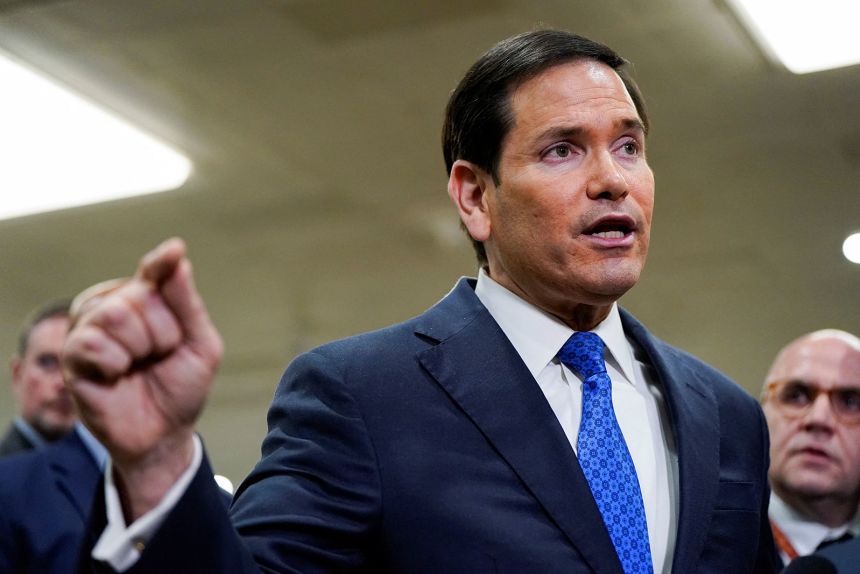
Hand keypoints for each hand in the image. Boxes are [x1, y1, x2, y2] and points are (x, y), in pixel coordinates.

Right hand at [63, 238, 222, 518]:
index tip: (174, 252)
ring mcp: (89, 329)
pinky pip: (93, 342)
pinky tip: (116, 376)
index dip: (162, 263)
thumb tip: (176, 254)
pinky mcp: (72, 356)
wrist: (164, 433)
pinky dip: (114, 363)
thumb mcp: (200, 343)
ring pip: (114, 315)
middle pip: (139, 295)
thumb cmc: (181, 386)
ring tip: (138, 366)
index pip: (154, 271)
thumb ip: (186, 301)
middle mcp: (113, 306)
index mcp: (145, 299)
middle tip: (159, 357)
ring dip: (140, 348)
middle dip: (163, 333)